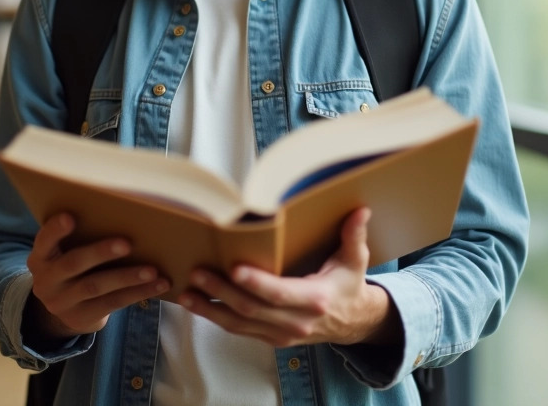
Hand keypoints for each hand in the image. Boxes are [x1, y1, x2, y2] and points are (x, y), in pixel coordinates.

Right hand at [25, 212, 169, 342]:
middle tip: (127, 243)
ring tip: (152, 270)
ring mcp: (62, 303)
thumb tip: (123, 213)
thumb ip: (79, 238)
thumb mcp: (66, 253)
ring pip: (96, 286)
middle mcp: (46, 281)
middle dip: (100, 253)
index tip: (70, 217)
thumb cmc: (74, 267)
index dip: (55, 230)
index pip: (44, 241)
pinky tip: (157, 285)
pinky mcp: (81, 317)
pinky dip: (137, 293)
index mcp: (41, 258)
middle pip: (73, 264)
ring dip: (127, 277)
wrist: (67, 309)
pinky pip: (112, 303)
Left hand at [177, 207, 401, 347]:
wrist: (352, 323)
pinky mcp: (270, 338)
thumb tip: (361, 210)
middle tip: (199, 271)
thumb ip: (353, 236)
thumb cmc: (348, 286)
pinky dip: (216, 317)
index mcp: (315, 301)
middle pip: (252, 309)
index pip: (280, 294)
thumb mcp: (355, 261)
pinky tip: (197, 304)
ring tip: (187, 293)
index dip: (257, 283)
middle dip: (222, 291)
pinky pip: (239, 330)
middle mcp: (296, 322)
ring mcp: (281, 334)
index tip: (235, 268)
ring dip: (211, 309)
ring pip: (239, 324)